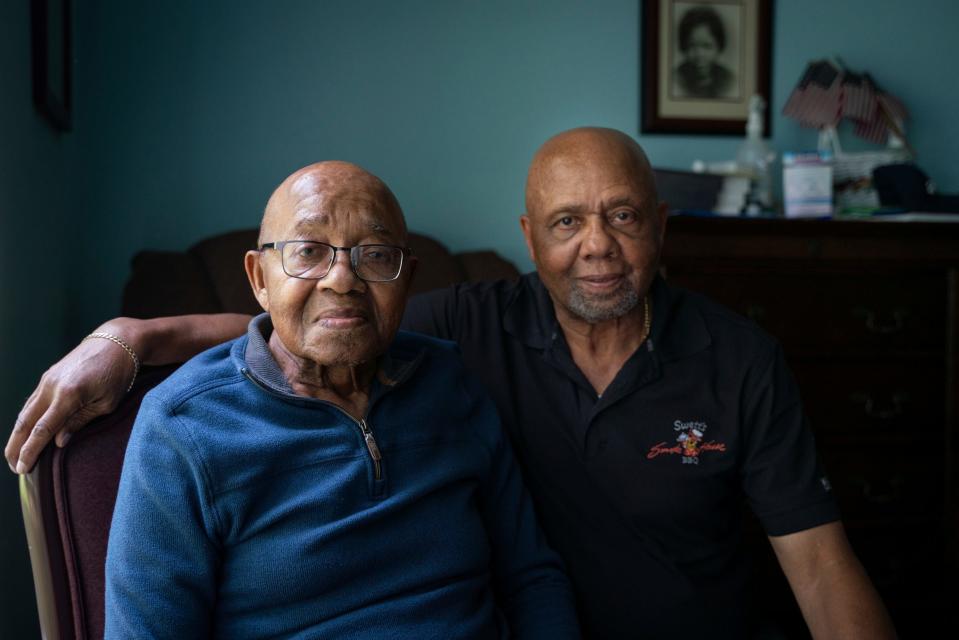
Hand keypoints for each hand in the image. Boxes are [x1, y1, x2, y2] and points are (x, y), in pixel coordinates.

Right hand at [6, 333, 136, 473]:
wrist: (116, 342)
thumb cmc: (117, 375)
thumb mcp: (107, 403)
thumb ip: (80, 421)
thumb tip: (58, 442)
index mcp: (69, 395)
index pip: (42, 430)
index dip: (30, 451)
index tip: (23, 469)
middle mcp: (52, 386)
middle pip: (25, 422)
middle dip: (16, 447)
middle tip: (15, 468)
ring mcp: (47, 380)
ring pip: (25, 412)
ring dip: (17, 435)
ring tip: (16, 456)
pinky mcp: (48, 376)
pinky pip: (32, 402)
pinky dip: (26, 420)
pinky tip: (24, 433)